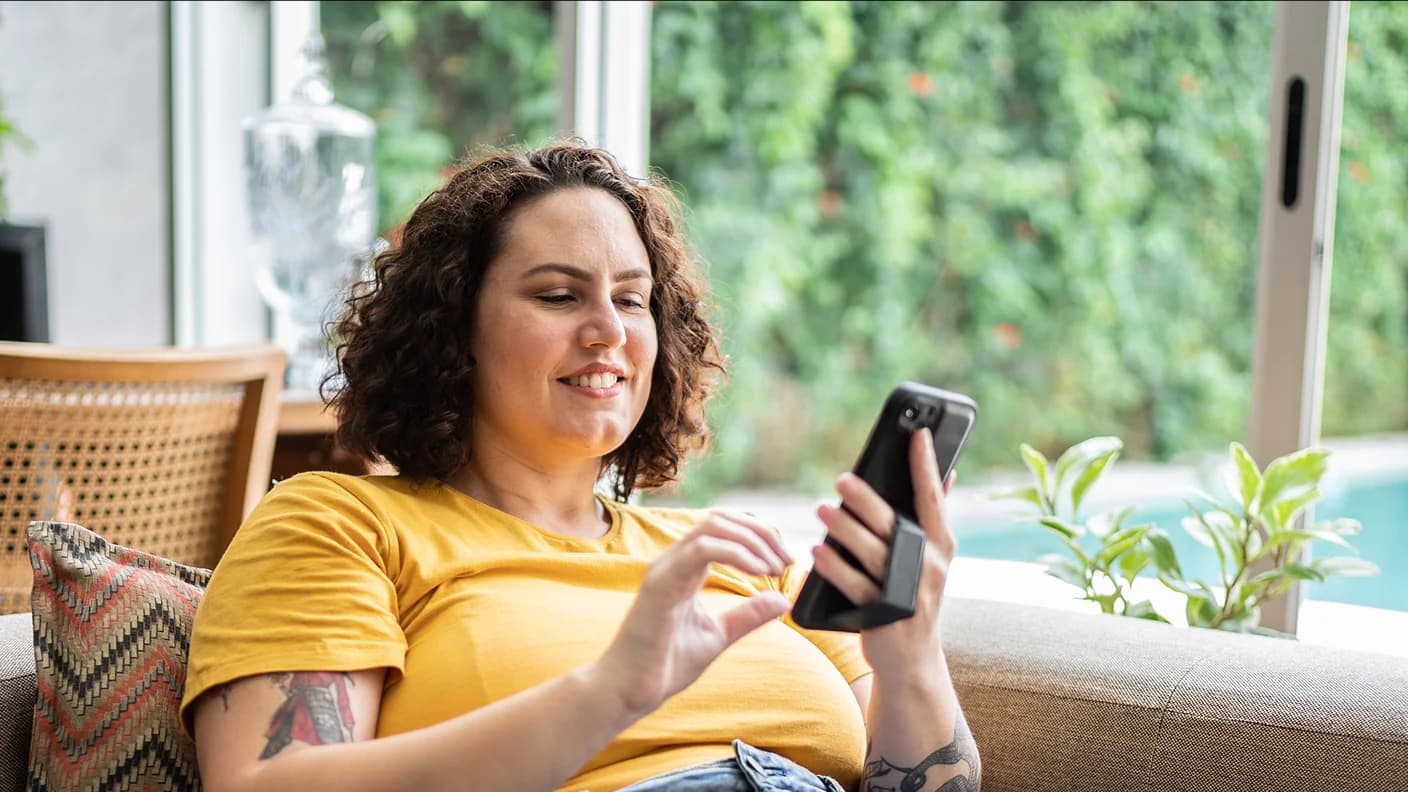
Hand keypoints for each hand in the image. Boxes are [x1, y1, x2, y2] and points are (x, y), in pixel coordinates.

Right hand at [595, 510, 792, 717]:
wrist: (629, 690)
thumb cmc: (665, 663)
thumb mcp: (718, 634)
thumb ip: (748, 614)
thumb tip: (783, 599)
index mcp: (686, 568)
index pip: (725, 530)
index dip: (759, 537)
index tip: (785, 563)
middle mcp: (674, 561)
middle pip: (722, 519)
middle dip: (762, 533)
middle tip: (787, 561)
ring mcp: (665, 569)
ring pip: (713, 526)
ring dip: (752, 541)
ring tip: (774, 568)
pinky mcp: (661, 584)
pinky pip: (702, 550)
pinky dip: (736, 554)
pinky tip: (757, 572)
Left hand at [810, 428, 956, 680]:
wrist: (912, 660)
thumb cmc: (915, 596)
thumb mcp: (932, 559)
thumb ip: (934, 518)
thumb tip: (947, 473)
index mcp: (941, 546)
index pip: (934, 499)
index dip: (927, 465)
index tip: (920, 434)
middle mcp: (929, 567)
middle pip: (895, 525)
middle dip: (867, 500)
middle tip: (841, 479)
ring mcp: (907, 593)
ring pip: (873, 554)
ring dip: (844, 530)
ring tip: (822, 510)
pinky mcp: (883, 615)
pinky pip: (855, 586)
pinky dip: (835, 567)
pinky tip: (817, 551)